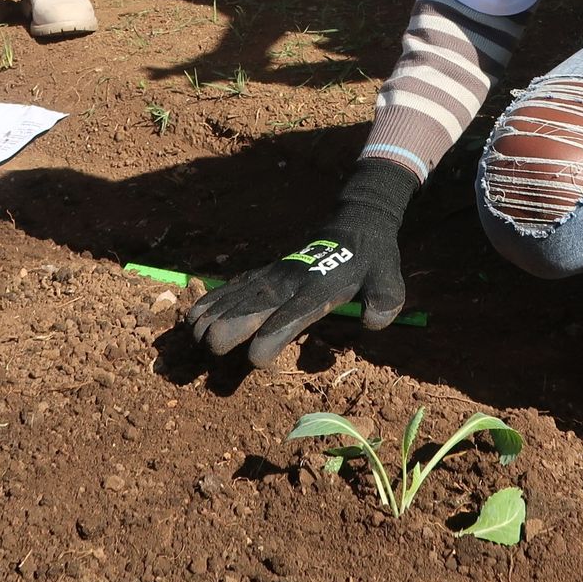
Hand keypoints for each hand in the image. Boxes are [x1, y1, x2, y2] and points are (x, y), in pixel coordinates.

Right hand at [186, 160, 415, 365]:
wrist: (356, 223)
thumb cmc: (372, 259)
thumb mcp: (389, 280)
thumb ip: (384, 301)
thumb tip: (372, 320)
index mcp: (319, 289)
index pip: (293, 315)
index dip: (273, 335)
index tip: (255, 359)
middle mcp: (290, 282)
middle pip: (254, 306)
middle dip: (230, 327)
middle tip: (210, 348)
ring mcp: (274, 276)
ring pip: (238, 296)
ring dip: (214, 316)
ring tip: (194, 337)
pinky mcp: (266, 274)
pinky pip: (234, 288)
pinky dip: (212, 301)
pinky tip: (193, 317)